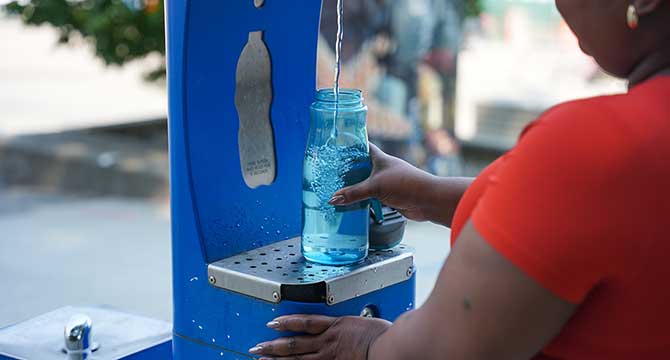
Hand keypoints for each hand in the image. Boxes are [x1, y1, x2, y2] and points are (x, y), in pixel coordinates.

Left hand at [249, 314, 391, 359]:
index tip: (273, 323)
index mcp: (337, 325)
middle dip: (273, 345)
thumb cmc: (386, 336)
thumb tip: (356, 329)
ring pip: (297, 358)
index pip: (305, 322)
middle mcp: (329, 341)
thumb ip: (356, 327)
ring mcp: (329, 357)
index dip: (287, 322)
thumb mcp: (370, 323)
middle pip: (295, 342)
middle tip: (257, 347)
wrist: (391, 347)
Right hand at [328, 144, 434, 220]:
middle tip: (331, 172)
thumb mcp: (375, 187)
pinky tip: (352, 204)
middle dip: (348, 169)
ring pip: (366, 183)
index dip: (351, 145)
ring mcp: (386, 183)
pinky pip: (371, 197)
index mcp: (380, 158)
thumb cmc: (406, 184)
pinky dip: (362, 200)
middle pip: (362, 166)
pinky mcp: (389, 196)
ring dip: (355, 187)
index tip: (337, 145)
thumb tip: (334, 198)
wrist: (427, 200)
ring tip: (337, 189)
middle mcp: (383, 169)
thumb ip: (353, 193)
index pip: (363, 147)